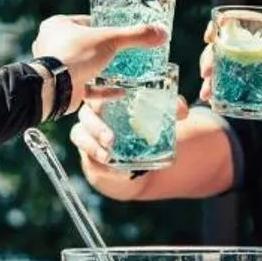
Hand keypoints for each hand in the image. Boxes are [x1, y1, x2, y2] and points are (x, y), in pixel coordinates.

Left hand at [30, 13, 167, 100]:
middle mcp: (52, 44)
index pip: (85, 22)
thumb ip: (136, 36)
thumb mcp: (110, 40)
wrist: (55, 88)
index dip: (103, 26)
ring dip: (102, 70)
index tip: (119, 32)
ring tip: (123, 72)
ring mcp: (56, 68)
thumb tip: (163, 32)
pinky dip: (102, 90)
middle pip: (84, 44)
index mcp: (57, 25)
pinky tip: (121, 92)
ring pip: (83, 67)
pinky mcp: (62, 87)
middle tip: (124, 53)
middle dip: (103, 50)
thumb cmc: (76, 55)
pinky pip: (85, 87)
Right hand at [71, 97, 191, 169]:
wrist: (131, 163)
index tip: (119, 94)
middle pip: (84, 116)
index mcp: (104, 100)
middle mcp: (91, 116)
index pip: (95, 90)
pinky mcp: (89, 157)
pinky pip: (88, 159)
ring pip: (79, 136)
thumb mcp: (155, 117)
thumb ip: (169, 109)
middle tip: (111, 139)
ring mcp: (87, 137)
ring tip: (108, 157)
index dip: (102, 91)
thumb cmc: (138, 130)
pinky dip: (100, 165)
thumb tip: (181, 110)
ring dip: (92, 146)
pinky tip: (115, 170)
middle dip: (96, 127)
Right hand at [197, 21, 261, 108]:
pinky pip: (237, 88)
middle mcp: (259, 48)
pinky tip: (214, 102)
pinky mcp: (261, 87)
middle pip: (226, 48)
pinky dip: (223, 94)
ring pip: (227, 69)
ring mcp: (258, 68)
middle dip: (211, 58)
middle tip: (207, 73)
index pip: (239, 23)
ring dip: (213, 79)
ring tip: (207, 93)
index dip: (219, 26)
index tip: (210, 36)